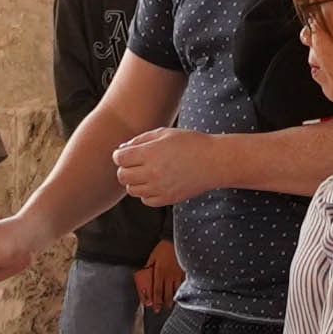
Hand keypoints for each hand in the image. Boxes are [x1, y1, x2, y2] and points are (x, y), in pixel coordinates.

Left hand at [111, 130, 236, 205]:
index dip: (120, 155)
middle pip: (122, 176)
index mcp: (149, 153)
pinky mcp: (167, 199)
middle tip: (134, 163)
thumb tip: (122, 150)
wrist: (213, 161)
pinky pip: (146, 200)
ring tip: (146, 173)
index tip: (126, 153)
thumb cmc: (189, 142)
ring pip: (132, 190)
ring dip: (134, 181)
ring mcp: (159, 188)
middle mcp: (151, 173)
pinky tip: (155, 183)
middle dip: (124, 168)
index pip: (119, 158)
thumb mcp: (164, 133)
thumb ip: (140, 140)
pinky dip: (146, 193)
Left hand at [136, 244, 179, 311]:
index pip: (157, 290)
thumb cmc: (163, 248)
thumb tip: (144, 273)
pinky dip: (181, 290)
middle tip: (162, 308)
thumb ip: (149, 266)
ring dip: (173, 298)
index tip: (155, 307)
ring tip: (170, 304)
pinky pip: (183, 284)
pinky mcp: (184, 272)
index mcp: (160, 272)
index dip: (156, 301)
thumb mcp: (153, 257)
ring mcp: (178, 274)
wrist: (176, 240)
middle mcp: (169, 276)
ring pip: (176, 290)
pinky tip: (180, 294)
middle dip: (164, 303)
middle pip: (167, 293)